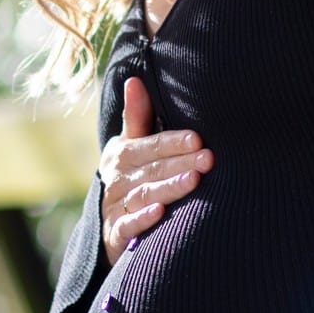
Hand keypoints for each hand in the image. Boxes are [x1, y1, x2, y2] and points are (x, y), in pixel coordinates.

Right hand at [99, 77, 213, 266]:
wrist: (105, 223)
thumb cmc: (129, 176)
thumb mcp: (129, 146)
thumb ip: (136, 116)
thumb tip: (134, 79)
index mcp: (122, 154)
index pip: (150, 146)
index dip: (173, 142)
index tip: (197, 138)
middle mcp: (117, 178)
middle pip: (152, 169)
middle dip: (180, 163)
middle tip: (208, 159)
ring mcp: (115, 205)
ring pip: (144, 194)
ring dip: (168, 187)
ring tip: (193, 181)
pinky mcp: (116, 233)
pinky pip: (128, 225)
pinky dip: (142, 219)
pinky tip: (160, 212)